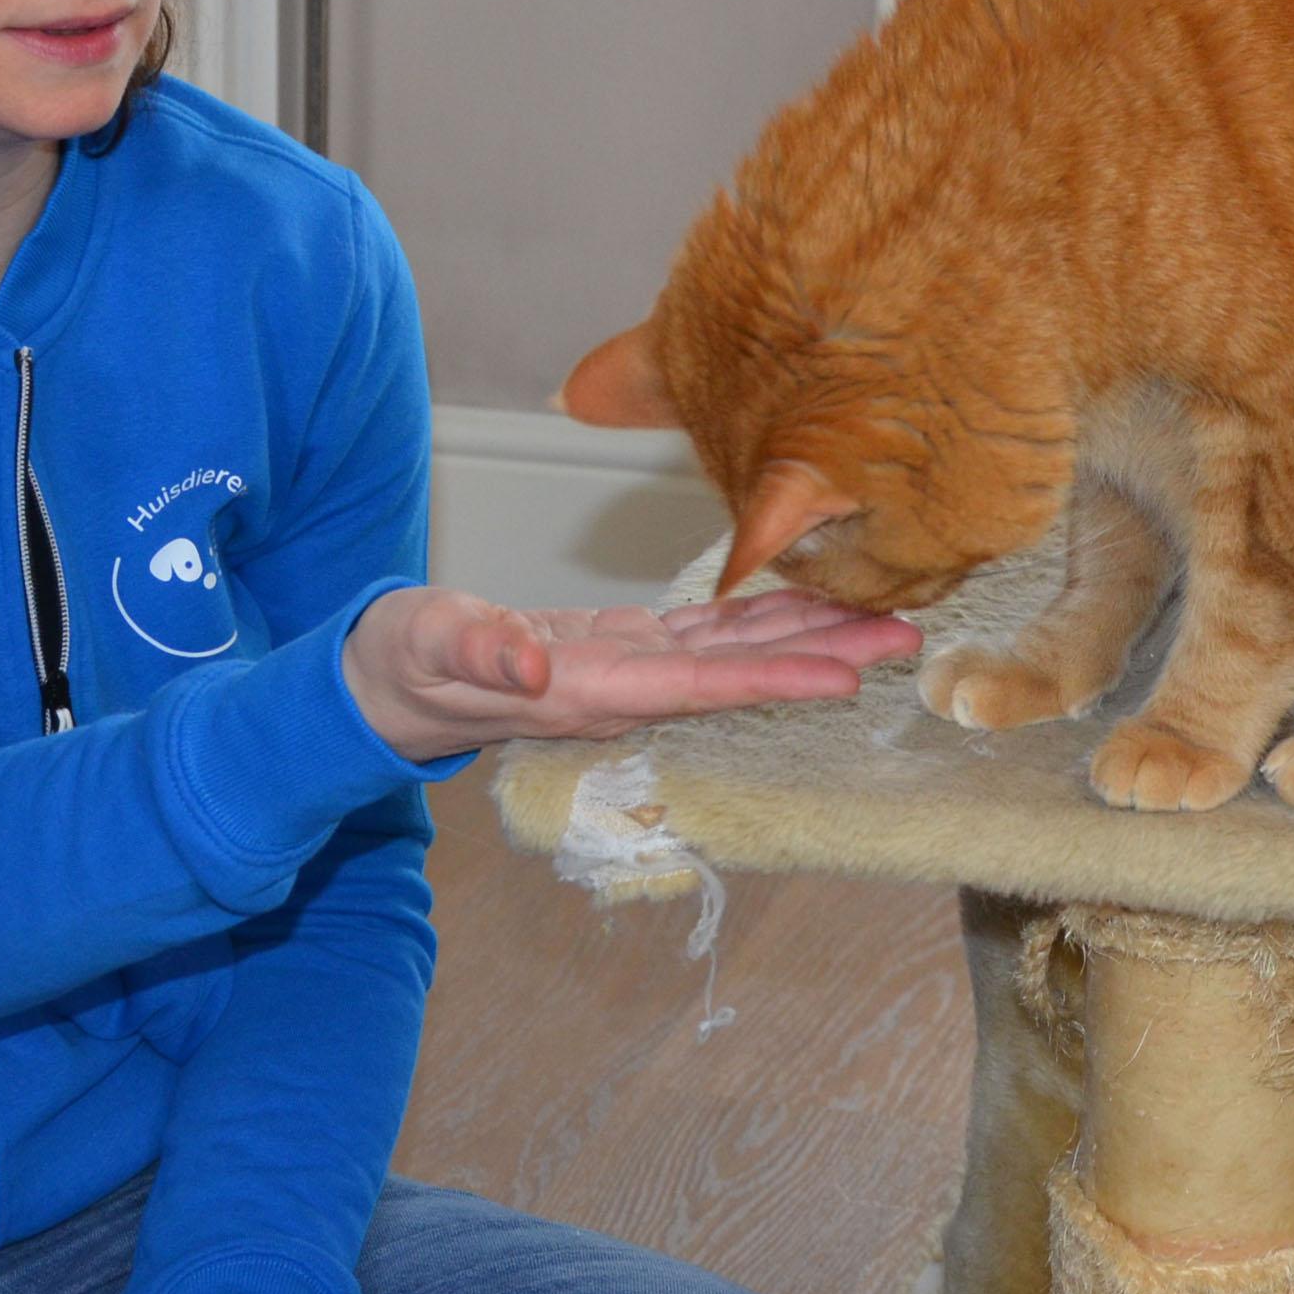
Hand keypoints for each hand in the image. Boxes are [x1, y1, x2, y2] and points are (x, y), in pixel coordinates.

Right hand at [341, 586, 922, 762]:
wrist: (388, 682)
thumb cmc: (402, 661)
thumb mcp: (424, 646)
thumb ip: (476, 654)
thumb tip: (529, 668)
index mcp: (585, 691)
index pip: (694, 687)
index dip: (769, 678)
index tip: (842, 676)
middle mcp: (623, 689)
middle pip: (739, 675)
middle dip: (821, 657)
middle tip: (905, 638)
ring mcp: (627, 671)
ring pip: (733, 652)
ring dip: (806, 636)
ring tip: (880, 620)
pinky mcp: (621, 648)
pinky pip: (704, 634)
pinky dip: (757, 619)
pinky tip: (798, 603)